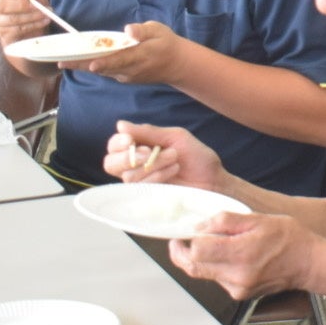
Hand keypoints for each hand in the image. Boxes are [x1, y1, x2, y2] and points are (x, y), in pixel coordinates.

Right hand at [0, 0, 51, 44]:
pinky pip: (17, 30)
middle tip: (38, 6)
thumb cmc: (30, 4)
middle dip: (21, 5)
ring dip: (31, 17)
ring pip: (10, 19)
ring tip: (45, 14)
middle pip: (0, 5)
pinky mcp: (2, 33)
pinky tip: (43, 22)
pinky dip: (32, 26)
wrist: (31, 24)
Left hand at [71, 21, 180, 82]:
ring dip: (82, 67)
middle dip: (83, 65)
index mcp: (140, 56)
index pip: (120, 60)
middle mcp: (131, 69)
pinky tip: (77, 62)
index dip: (105, 62)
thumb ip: (143, 31)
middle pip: (104, 68)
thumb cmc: (166, 43)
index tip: (92, 64)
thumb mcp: (159, 30)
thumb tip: (129, 31)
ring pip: (102, 71)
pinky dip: (91, 68)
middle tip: (62, 62)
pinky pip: (105, 72)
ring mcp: (126, 76)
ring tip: (63, 62)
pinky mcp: (123, 78)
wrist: (176, 65)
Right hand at [104, 120, 226, 189]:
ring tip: (175, 159)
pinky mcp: (148, 199)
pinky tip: (173, 171)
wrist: (214, 180)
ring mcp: (142, 185)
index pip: (114, 146)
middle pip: (110, 164)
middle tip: (148, 152)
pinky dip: (157, 177)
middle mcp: (136, 167)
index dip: (117, 143)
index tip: (130, 140)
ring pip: (129, 176)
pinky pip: (140, 189)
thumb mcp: (176, 137)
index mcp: (140, 148)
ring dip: (153, 164)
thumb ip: (148, 132)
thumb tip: (120, 125)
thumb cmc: (197, 158)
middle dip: (128, 157)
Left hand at [169, 212, 315, 299]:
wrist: (307, 263)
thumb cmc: (289, 238)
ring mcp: (238, 287)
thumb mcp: (258, 219)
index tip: (183, 235)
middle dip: (183, 254)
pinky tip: (230, 257)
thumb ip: (226, 221)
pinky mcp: (239, 294)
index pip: (198, 252)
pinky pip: (217, 279)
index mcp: (241, 253)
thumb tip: (200, 226)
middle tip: (180, 242)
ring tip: (216, 245)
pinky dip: (217, 267)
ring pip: (204, 274)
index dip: (185, 242)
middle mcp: (237, 275)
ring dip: (203, 260)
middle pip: (194, 267)